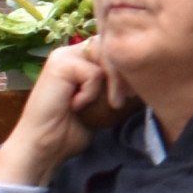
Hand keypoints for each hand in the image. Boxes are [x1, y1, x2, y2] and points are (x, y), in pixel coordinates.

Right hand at [0, 39, 124, 188]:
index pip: (115, 47)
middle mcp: (73, 52)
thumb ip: (117, 85)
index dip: (128, 67)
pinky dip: (91, 93)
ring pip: (106, 55)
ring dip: (115, 82)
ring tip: (112, 104)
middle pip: (113, 46)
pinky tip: (76, 106)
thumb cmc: (72, 129)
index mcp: (83, 58)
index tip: (134, 93)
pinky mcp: (59, 65)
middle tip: (125, 99)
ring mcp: (64, 56)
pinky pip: (93, 73)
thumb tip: (148, 76)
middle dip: (126, 73)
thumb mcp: (104, 104)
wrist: (45, 147)